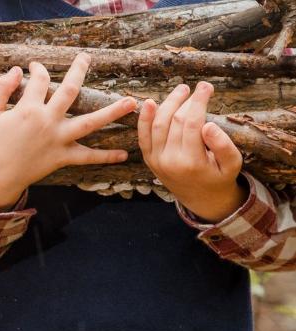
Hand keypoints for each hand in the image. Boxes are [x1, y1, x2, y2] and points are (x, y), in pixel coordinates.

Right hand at [0, 54, 137, 210]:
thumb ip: (0, 89)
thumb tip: (14, 71)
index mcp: (28, 109)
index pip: (38, 80)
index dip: (37, 70)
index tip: (35, 67)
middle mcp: (47, 121)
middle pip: (70, 91)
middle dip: (79, 71)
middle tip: (87, 58)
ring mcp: (58, 140)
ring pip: (90, 122)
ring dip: (112, 112)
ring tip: (132, 102)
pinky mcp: (62, 158)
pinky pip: (87, 157)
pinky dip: (105, 157)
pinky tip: (123, 154)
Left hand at [137, 82, 247, 222]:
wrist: (201, 198)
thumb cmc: (220, 177)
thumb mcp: (232, 164)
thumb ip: (223, 145)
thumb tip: (209, 125)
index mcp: (192, 162)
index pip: (192, 123)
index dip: (199, 102)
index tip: (206, 87)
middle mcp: (170, 161)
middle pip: (175, 121)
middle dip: (186, 100)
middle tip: (198, 87)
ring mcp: (156, 160)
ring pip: (158, 124)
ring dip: (168, 103)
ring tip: (182, 90)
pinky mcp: (149, 159)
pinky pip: (143, 136)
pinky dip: (144, 119)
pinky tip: (148, 102)